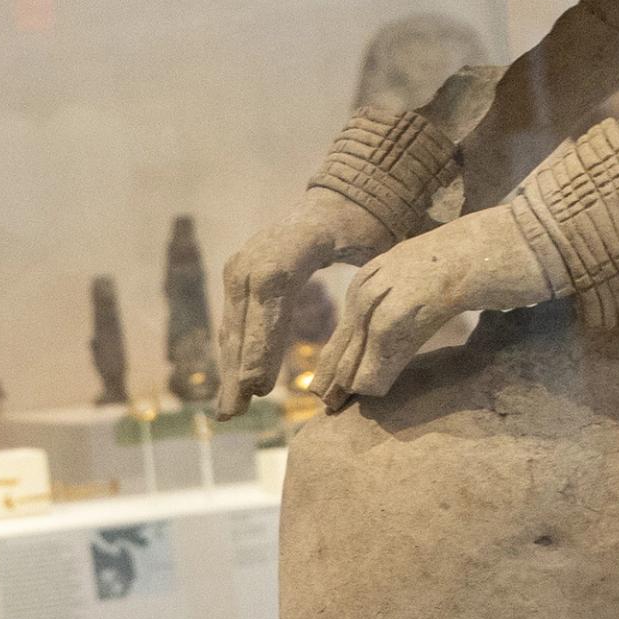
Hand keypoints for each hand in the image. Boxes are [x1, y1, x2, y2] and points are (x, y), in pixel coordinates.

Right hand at [219, 189, 387, 402]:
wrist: (331, 205)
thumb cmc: (362, 231)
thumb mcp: (375, 249)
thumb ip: (375, 284)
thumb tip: (388, 324)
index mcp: (290, 249)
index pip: (270, 297)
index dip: (262, 342)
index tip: (260, 385)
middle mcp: (255, 257)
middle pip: (241, 318)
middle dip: (237, 369)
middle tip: (236, 413)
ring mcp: (240, 268)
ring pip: (232, 326)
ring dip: (229, 371)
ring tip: (230, 412)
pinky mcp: (236, 280)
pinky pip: (233, 324)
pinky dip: (233, 357)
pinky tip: (236, 387)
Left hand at [317, 206, 556, 403]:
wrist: (522, 237)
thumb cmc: (490, 262)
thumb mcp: (439, 287)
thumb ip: (416, 307)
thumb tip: (400, 339)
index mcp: (380, 272)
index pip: (349, 325)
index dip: (339, 359)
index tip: (328, 390)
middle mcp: (378, 277)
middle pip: (346, 336)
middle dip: (335, 372)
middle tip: (325, 406)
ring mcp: (393, 286)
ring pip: (358, 343)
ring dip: (350, 377)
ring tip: (340, 406)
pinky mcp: (414, 299)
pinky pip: (383, 343)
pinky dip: (377, 369)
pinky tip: (373, 391)